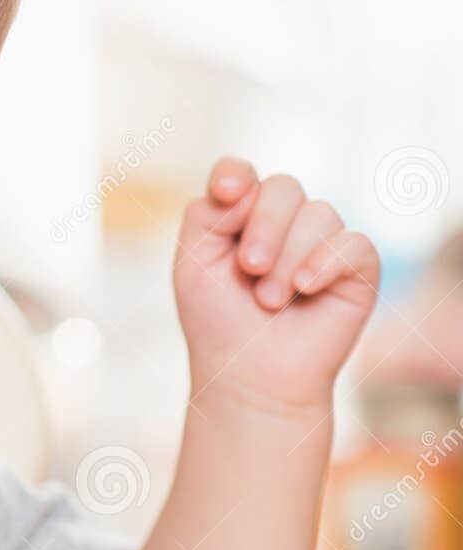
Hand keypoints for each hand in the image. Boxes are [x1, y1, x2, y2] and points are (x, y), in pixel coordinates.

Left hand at [174, 158, 379, 412]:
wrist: (250, 375)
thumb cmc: (218, 320)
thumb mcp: (193, 263)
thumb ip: (205, 213)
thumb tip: (245, 185)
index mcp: (239, 216)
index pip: (240, 174)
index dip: (234, 174)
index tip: (226, 193)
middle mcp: (283, 222)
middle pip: (283, 187)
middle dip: (264, 226)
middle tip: (249, 269)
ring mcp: (321, 242)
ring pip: (319, 214)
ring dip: (287, 259)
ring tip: (270, 301)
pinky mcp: (356, 267)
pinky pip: (353, 242)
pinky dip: (324, 263)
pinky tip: (305, 289)